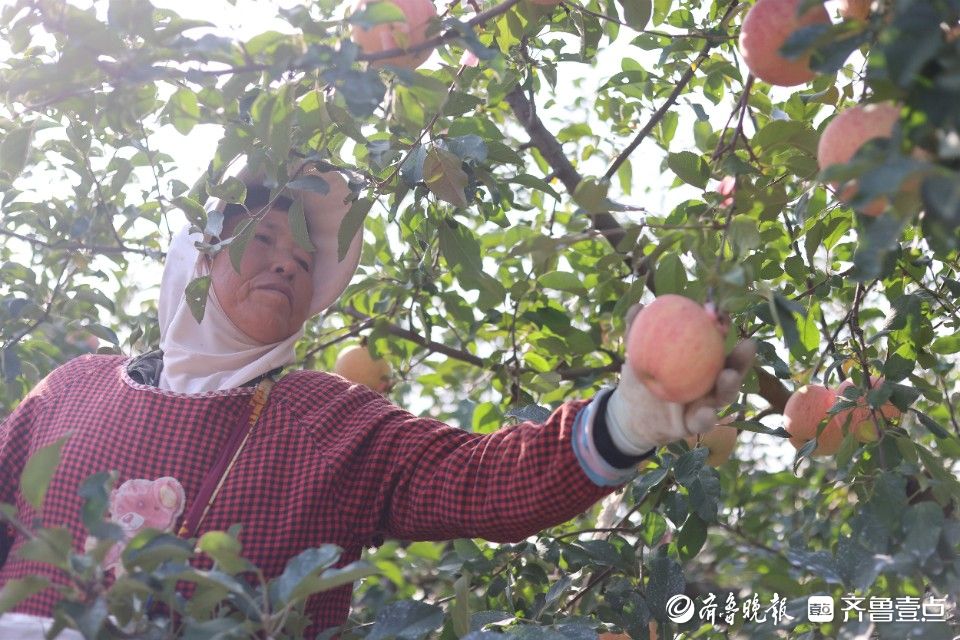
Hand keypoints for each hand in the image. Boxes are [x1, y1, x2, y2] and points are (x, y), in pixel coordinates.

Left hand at [605, 304, 756, 455]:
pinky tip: (707, 413)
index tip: (721, 317)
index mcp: (701, 359)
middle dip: (742, 358)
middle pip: (732, 368)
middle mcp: (709, 380)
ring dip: (730, 386)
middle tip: (747, 346)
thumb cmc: (638, 374)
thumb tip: (638, 306)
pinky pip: (703, 422)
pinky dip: (706, 418)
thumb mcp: (637, 351)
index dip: (723, 329)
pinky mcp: (695, 424)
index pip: (717, 342)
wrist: (628, 411)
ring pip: (724, 395)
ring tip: (728, 376)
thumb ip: (636, 329)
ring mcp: (705, 403)